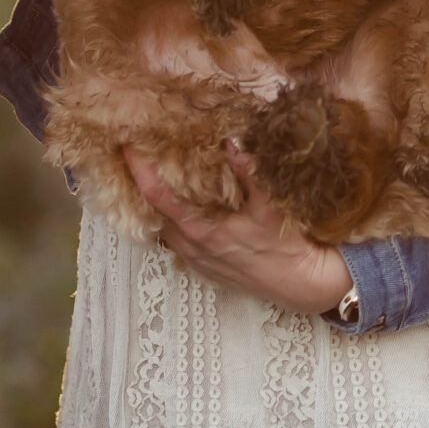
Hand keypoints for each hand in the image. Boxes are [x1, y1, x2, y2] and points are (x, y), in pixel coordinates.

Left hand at [128, 146, 354, 316]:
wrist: (301, 284)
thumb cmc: (287, 247)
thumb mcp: (272, 206)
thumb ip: (250, 173)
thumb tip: (232, 143)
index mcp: (203, 231)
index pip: (158, 197)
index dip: (140, 172)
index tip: (128, 149)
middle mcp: (193, 248)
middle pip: (154, 214)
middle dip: (143, 186)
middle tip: (141, 158)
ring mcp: (198, 260)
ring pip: (165, 230)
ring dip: (158, 207)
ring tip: (157, 180)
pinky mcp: (207, 268)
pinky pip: (177, 243)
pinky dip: (172, 223)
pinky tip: (182, 209)